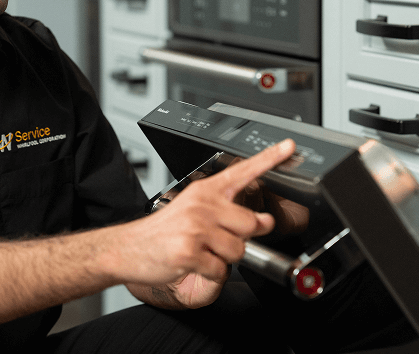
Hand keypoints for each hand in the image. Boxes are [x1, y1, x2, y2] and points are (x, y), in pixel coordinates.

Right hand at [119, 139, 296, 307]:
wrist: (129, 247)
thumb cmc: (164, 231)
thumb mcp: (193, 210)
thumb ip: (229, 213)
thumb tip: (264, 222)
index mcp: (204, 190)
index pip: (241, 171)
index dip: (268, 158)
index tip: (288, 146)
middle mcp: (201, 204)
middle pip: (250, 223)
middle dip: (241, 238)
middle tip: (217, 239)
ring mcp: (195, 227)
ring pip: (238, 251)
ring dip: (224, 259)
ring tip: (202, 251)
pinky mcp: (189, 251)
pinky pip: (221, 270)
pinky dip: (211, 273)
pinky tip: (194, 263)